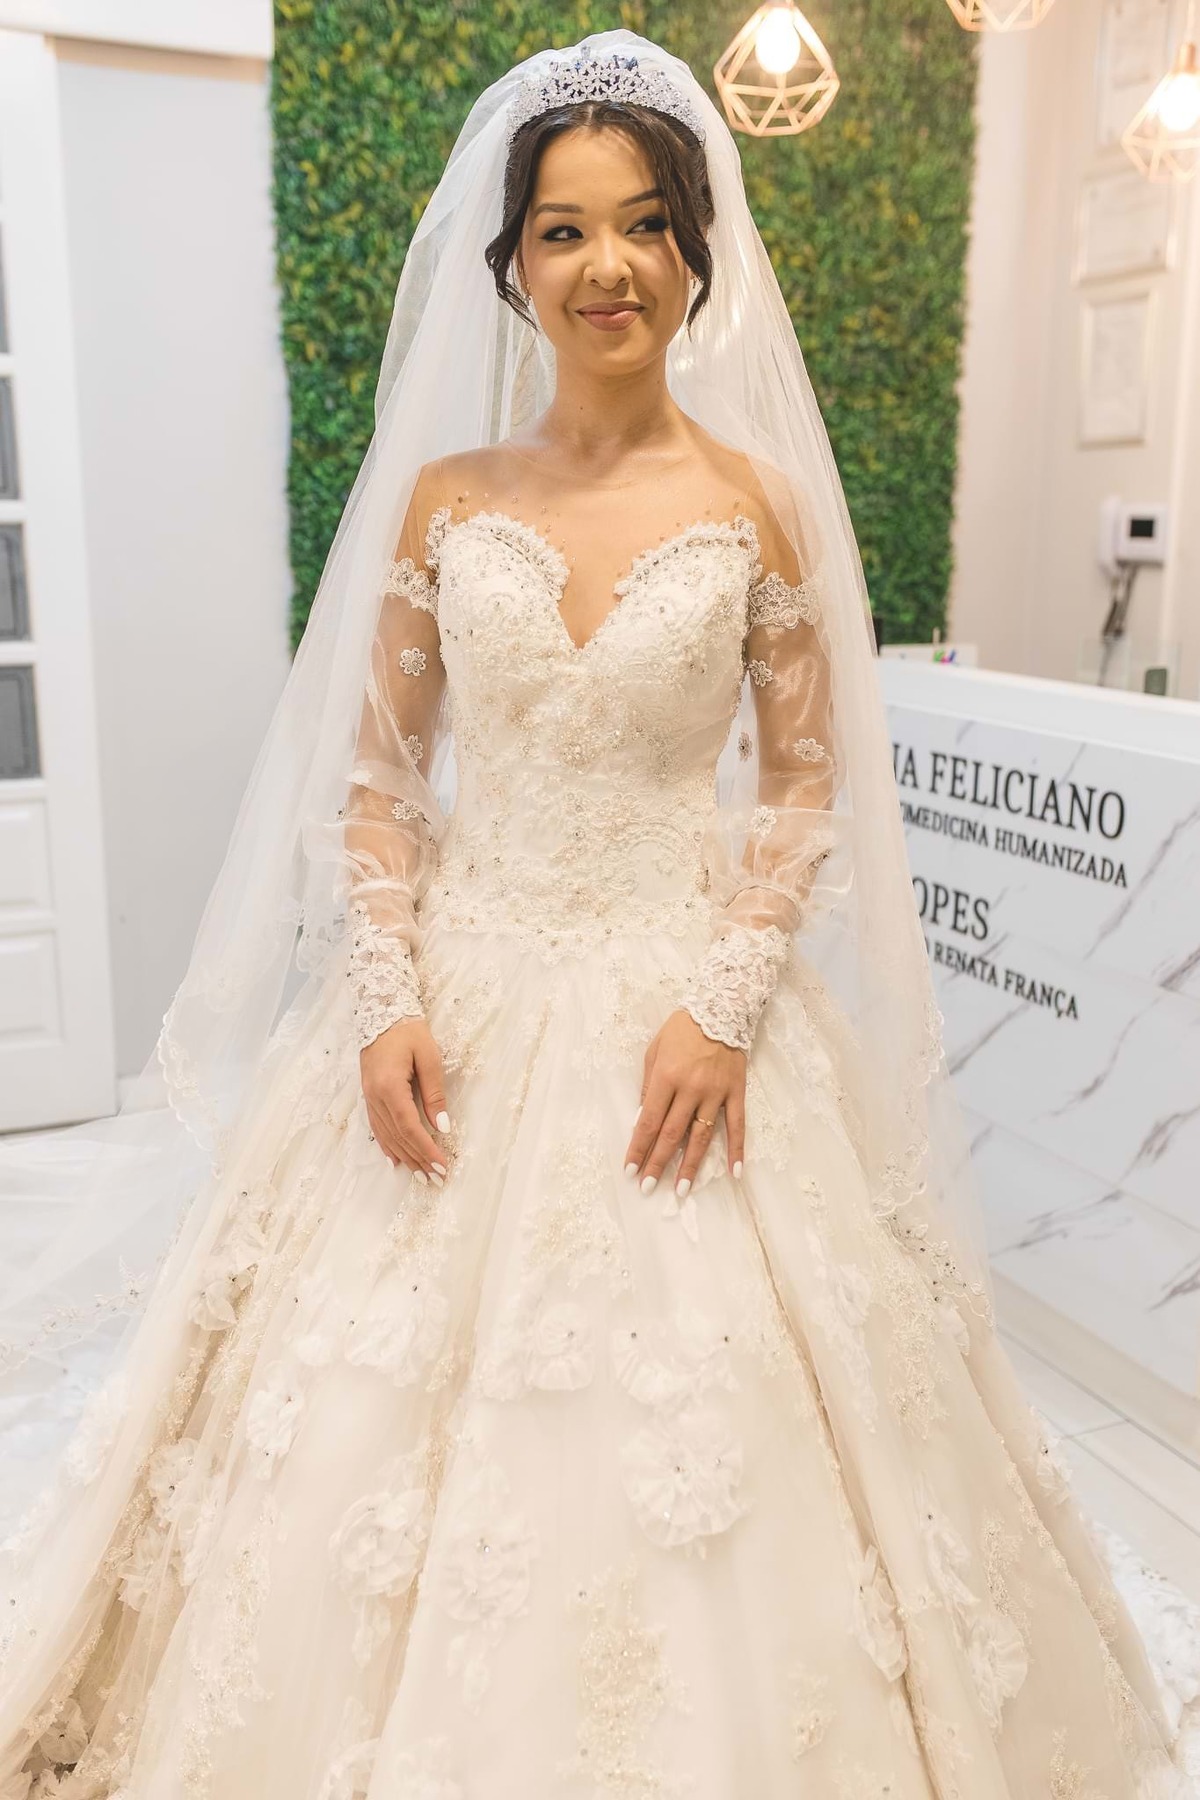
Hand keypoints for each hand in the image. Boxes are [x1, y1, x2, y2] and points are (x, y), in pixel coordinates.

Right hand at [360, 1017, 449, 1185]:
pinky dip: (388, 1146)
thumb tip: (442, 1127)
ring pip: (386, 1135)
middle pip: (398, 1136)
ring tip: (420, 1176)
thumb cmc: (408, 1031)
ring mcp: (369, 1097)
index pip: (409, 1127)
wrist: (381, 1011)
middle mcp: (375, 1096)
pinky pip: (377, 1127)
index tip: (441, 1166)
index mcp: (389, 1086)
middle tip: (436, 1180)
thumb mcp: (429, 1057)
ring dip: (404, 1157)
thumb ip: (435, 1093)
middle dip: (418, 1160)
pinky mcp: (369, 1095)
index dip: (425, 1149)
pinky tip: (395, 1159)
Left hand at [623, 1008, 745, 1196]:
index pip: (649, 1121)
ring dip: (690, 1165)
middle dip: (657, 1163)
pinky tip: (735, 1172)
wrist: (721, 1006)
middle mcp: (690, 1089)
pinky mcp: (736, 1092)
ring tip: (681, 1190)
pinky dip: (737, 1149)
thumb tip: (644, 1117)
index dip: (638, 1148)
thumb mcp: (654, 1050)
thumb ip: (648, 1084)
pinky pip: (738, 1125)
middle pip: (672, 1134)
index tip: (630, 1170)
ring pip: (701, 1136)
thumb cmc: (682, 1028)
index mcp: (666, 1077)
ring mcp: (715, 1092)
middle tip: (647, 1188)